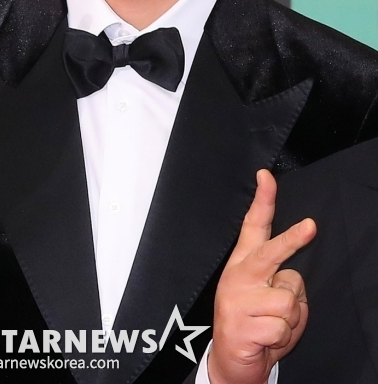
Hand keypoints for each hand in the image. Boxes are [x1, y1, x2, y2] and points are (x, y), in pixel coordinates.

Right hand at [208, 169, 316, 383]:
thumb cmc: (253, 324)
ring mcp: (238, 300)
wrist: (230, 363)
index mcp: (243, 264)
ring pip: (289, 299)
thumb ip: (278, 280)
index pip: (252, 226)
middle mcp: (239, 276)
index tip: (266, 176)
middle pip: (270, 253)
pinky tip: (265, 338)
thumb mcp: (265, 297)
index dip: (261, 200)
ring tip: (272, 324)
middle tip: (311, 226)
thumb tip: (290, 281)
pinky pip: (284, 326)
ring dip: (291, 318)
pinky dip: (283, 337)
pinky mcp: (242, 326)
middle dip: (293, 239)